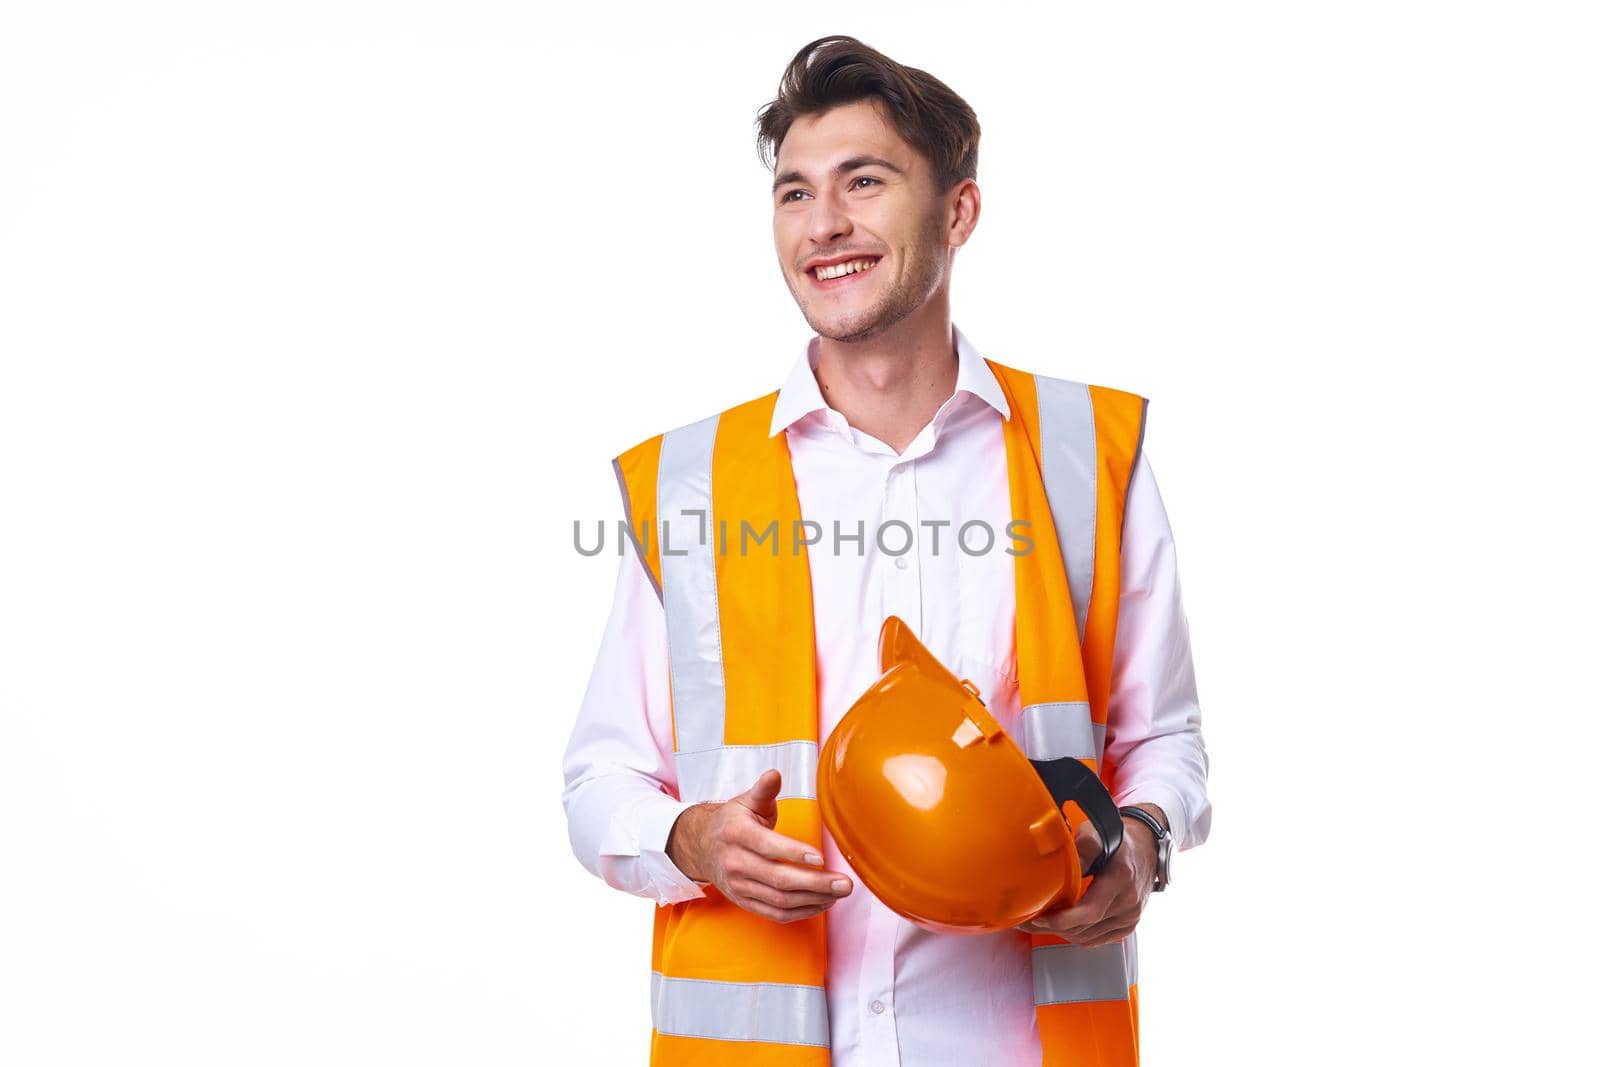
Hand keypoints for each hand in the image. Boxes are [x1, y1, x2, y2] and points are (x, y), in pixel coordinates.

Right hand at [665, 768, 852, 923]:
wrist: (701, 847)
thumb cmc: (732, 821)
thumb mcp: (745, 801)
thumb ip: (764, 789)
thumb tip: (775, 774)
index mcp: (736, 834)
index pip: (768, 847)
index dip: (794, 853)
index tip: (820, 858)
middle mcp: (735, 863)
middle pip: (779, 879)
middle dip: (816, 883)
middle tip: (845, 884)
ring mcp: (739, 886)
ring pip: (780, 900)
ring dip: (813, 900)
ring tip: (839, 893)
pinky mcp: (745, 901)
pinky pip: (776, 914)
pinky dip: (801, 912)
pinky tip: (822, 903)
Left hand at [1016, 807, 1163, 946]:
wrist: (1146, 847)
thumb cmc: (1119, 839)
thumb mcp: (1097, 834)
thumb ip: (1082, 850)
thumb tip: (1060, 866)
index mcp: (1121, 878)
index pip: (1089, 911)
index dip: (1061, 920)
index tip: (1039, 918)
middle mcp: (1129, 901)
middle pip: (1085, 929)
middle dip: (1053, 927)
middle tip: (1028, 920)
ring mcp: (1130, 916)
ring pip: (1089, 938)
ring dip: (1063, 933)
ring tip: (1040, 922)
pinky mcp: (1127, 925)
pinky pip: (1098, 940)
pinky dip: (1077, 935)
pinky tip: (1062, 925)